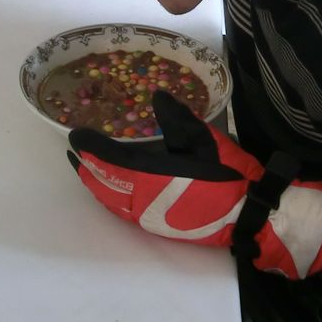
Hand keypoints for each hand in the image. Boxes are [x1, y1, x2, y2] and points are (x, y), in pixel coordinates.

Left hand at [67, 91, 321, 279]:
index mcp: (150, 174)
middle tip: (74, 149)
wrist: (247, 213)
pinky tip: (108, 188)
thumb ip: (176, 118)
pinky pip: (119, 210)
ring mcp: (146, 215)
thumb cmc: (227, 173)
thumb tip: (156, 96)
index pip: (109, 158)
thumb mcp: (204, 138)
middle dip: (85, 164)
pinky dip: (106, 196)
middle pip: (102, 181)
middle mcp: (141, 198)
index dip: (89, 145)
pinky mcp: (154, 225)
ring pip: (108, 198)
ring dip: (93, 181)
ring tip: (84, 166)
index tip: (75, 134)